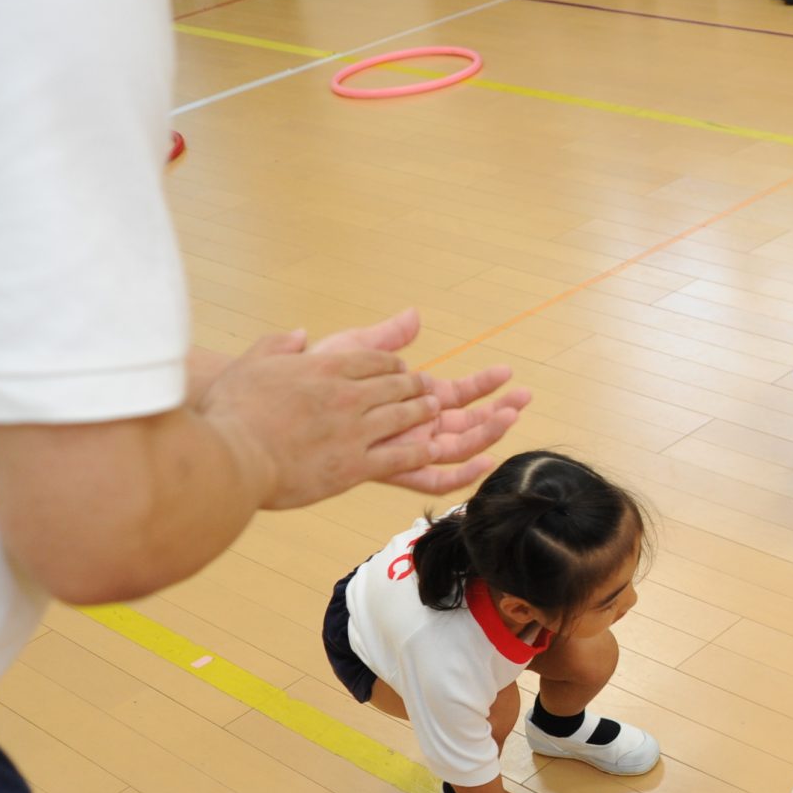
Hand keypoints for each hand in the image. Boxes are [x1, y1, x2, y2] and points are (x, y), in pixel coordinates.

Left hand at [311, 310, 530, 492]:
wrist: (267, 409)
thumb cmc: (303, 381)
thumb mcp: (350, 351)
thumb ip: (385, 338)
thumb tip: (415, 315)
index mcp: (403, 400)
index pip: (453, 395)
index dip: (482, 385)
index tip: (507, 374)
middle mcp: (406, 428)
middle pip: (462, 424)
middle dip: (496, 411)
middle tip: (524, 396)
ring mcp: (399, 448)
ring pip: (455, 446)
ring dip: (486, 432)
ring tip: (512, 414)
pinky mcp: (388, 467)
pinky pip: (430, 476)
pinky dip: (461, 471)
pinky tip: (484, 458)